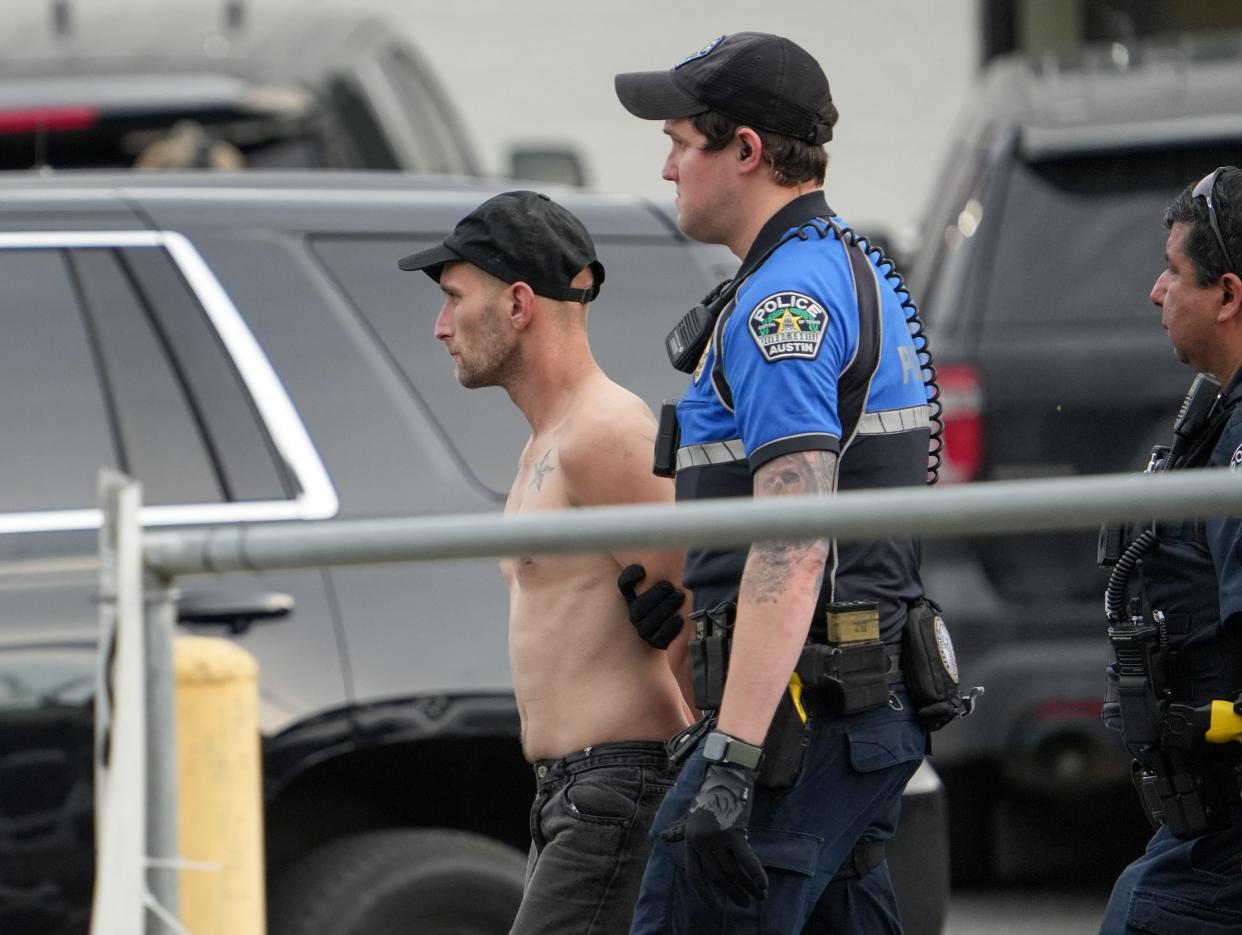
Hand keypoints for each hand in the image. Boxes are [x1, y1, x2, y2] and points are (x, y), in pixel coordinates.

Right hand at [617, 564, 684, 648]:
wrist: (697, 614)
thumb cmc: (682, 589)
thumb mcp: (670, 576)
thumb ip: (659, 567)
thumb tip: (646, 565)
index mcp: (635, 594)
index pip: (625, 585)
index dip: (630, 578)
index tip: (642, 571)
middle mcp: (637, 614)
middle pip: (638, 608)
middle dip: (653, 596)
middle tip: (669, 586)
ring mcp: (646, 630)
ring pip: (646, 624)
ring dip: (663, 609)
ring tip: (679, 597)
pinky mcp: (658, 643)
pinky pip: (659, 638)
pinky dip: (669, 628)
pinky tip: (680, 618)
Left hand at [684, 762, 767, 906]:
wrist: (726, 774)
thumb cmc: (711, 793)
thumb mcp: (692, 813)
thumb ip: (681, 829)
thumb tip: (663, 838)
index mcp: (690, 839)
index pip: (695, 875)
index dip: (705, 893)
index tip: (715, 905)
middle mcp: (699, 842)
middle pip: (716, 876)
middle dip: (731, 893)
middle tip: (744, 904)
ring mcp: (715, 838)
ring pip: (732, 871)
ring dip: (747, 886)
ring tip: (759, 897)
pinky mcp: (733, 832)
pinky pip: (745, 860)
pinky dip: (755, 874)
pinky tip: (763, 886)